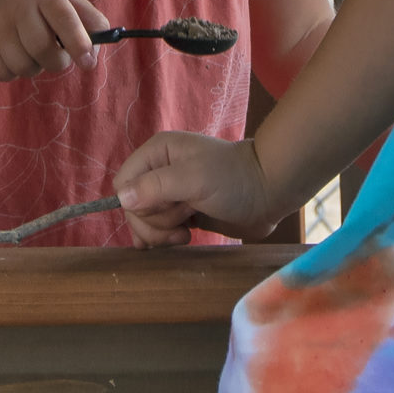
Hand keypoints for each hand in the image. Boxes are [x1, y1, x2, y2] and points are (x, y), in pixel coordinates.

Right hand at [0, 0, 108, 80]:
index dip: (79, 44)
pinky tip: (12, 55)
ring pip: (23, 66)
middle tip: (57, 56)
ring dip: (34, 67)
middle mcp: (16, 4)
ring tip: (31, 51)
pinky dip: (13, 72)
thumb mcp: (65, 0)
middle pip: (42, 49)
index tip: (88, 64)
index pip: (65, 18)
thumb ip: (90, 21)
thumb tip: (97, 49)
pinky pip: (3, 74)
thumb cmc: (38, 5)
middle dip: (57, 62)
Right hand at [113, 131, 280, 247]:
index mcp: (157, 153)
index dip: (138, 204)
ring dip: (162, 233)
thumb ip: (156, 187)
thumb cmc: (233, 180)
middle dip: (155, 222)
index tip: (168, 208)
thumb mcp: (194, 179)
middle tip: (184, 220)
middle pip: (133, 207)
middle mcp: (159, 171)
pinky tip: (183, 239)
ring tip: (187, 231)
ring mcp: (171, 193)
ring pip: (145, 222)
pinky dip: (166, 239)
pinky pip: (159, 230)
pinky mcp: (183, 213)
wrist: (271, 193)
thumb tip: (122, 200)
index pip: (123, 184)